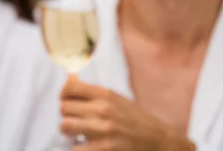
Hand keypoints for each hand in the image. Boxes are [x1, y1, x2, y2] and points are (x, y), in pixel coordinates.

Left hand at [60, 76, 195, 150]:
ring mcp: (104, 130)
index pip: (70, 88)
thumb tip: (68, 78)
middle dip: (67, 115)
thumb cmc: (135, 120)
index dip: (63, 94)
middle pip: (64, 108)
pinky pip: (75, 148)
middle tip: (76, 121)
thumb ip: (92, 92)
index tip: (66, 101)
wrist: (159, 142)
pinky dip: (78, 149)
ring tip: (79, 135)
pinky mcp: (105, 149)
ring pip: (65, 126)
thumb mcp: (116, 100)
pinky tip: (88, 147)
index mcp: (106, 94)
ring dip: (69, 133)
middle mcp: (104, 109)